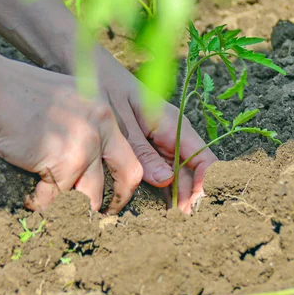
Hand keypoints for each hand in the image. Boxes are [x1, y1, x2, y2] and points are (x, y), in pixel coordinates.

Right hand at [0, 57, 142, 212]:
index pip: (128, 149)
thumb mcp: (66, 96)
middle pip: (128, 174)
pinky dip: (41, 203)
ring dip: (73, 208)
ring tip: (57, 210)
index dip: (124, 175)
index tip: (115, 190)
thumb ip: (83, 121)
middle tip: (104, 213)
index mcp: (103, 110)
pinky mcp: (62, 164)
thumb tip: (84, 153)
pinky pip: (56, 198)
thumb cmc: (15, 90)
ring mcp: (85, 146)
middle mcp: (102, 127)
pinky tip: (30, 199)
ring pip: (90, 195)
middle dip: (119, 200)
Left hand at [97, 53, 217, 212]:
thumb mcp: (121, 120)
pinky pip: (161, 172)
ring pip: (178, 176)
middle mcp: (171, 134)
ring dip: (179, 198)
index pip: (203, 158)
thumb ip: (141, 150)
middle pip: (193, 172)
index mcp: (172, 124)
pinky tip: (160, 209)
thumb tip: (165, 180)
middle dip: (193, 198)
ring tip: (175, 224)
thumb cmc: (105, 87)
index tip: (197, 207)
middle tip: (185, 226)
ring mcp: (159, 142)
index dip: (206, 184)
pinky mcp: (147, 149)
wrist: (87, 68)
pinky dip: (163, 190)